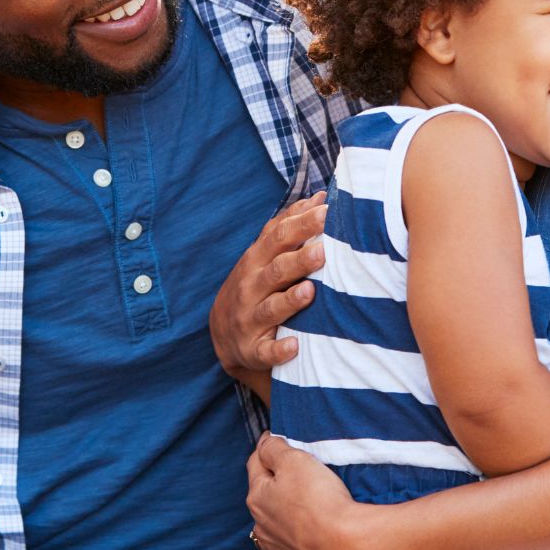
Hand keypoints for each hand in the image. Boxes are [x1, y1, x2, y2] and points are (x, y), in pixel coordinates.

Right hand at [210, 194, 327, 384]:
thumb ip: (288, 225)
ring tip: (310, 292)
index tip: (326, 212)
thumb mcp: (264, 254)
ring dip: (290, 301)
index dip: (301, 224)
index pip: (278, 237)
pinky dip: (279, 350)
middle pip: (276, 270)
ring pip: (271, 308)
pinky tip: (295, 346)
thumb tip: (318, 197)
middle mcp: (251, 287)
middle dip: (299, 260)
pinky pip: (266, 352)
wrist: (223, 333)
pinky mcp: (253, 350)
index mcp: (257, 260)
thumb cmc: (255, 284)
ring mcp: (250, 318)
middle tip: (324, 250)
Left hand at [248, 433, 377, 549]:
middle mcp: (261, 528)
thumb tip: (264, 442)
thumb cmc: (321, 500)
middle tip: (292, 477)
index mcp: (258, 498)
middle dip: (272, 487)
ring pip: (272, 532)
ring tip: (297, 513)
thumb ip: (273, 448)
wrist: (347, 548)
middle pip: (263, 499)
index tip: (273, 440)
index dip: (265, 449)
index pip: (255, 465)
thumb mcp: (295, 460)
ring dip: (279, 521)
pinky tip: (298, 548)